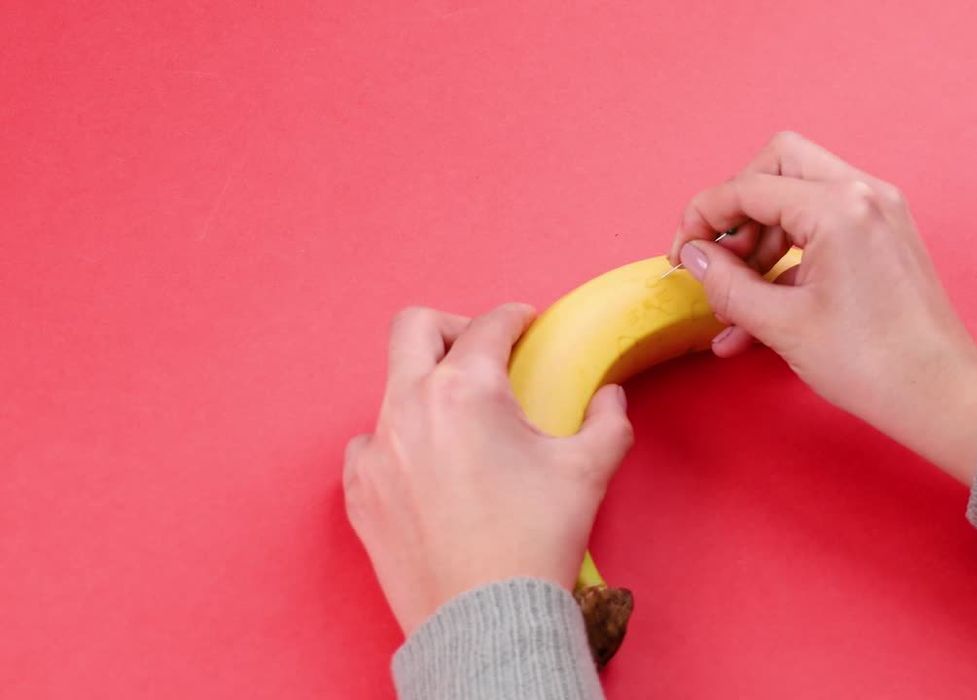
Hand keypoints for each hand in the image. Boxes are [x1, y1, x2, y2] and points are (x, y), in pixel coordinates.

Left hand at [343, 304, 632, 634]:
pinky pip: (370, 443)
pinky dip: (397, 441)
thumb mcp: (588, 471)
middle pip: (415, 326)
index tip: (524, 325)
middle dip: (453, 327)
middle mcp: (409, 408)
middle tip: (482, 354)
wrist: (485, 619)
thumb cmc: (536, 541)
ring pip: (390, 386)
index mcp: (466, 391)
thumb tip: (609, 397)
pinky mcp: (359, 491)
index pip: (489, 326)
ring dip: (426, 388)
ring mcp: (376, 450)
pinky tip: (427, 465)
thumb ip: (607, 420)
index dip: (514, 318)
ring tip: (460, 420)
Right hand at [669, 131, 976, 483]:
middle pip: (777, 164)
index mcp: (839, 208)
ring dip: (760, 236)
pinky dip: (789, 254)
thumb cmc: (873, 364)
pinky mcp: (885, 236)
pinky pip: (823, 225)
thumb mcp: (782, 325)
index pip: (749, 188)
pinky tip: (761, 308)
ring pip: (799, 192)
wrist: (941, 397)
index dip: (703, 217)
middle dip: (736, 207)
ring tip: (736, 296)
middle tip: (717, 256)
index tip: (682, 253)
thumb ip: (727, 284)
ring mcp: (880, 212)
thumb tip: (695, 258)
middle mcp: (864, 195)